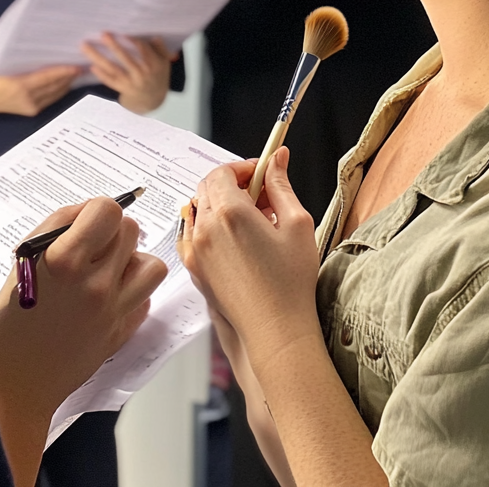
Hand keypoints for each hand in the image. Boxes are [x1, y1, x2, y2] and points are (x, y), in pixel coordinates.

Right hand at [0, 65, 80, 117]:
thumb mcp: (2, 64)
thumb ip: (23, 61)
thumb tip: (43, 50)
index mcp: (21, 86)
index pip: (49, 77)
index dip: (65, 71)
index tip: (77, 65)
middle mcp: (29, 99)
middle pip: (56, 86)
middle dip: (70, 76)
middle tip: (82, 64)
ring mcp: (31, 107)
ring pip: (56, 93)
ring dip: (67, 83)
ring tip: (77, 72)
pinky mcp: (31, 112)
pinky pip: (51, 99)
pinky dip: (60, 90)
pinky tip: (66, 83)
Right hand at [0, 197, 167, 421]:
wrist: (16, 380)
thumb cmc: (12, 318)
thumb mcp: (24, 260)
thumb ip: (59, 225)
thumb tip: (91, 209)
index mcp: (64, 261)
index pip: (108, 210)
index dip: (97, 211)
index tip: (85, 224)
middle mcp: (95, 284)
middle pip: (131, 230)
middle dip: (112, 233)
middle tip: (91, 249)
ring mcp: (114, 310)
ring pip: (151, 263)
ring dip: (131, 261)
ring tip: (107, 271)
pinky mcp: (124, 331)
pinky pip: (146, 296)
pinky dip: (132, 292)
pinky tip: (108, 298)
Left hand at [81, 33, 173, 114]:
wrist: (152, 98)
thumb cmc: (157, 75)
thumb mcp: (164, 61)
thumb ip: (160, 48)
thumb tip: (155, 37)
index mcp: (153, 64)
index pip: (143, 50)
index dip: (133, 41)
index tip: (122, 32)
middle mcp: (141, 73)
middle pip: (126, 58)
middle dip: (114, 46)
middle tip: (104, 34)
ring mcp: (131, 82)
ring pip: (114, 69)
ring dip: (99, 57)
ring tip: (86, 47)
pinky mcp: (122, 88)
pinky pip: (110, 81)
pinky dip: (101, 74)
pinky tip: (91, 66)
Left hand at [182, 148, 320, 367]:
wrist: (276, 330)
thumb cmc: (291, 281)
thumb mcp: (297, 223)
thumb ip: (281, 185)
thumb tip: (277, 158)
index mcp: (230, 212)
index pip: (223, 171)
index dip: (244, 168)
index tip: (262, 175)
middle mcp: (206, 228)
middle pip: (208, 186)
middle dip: (233, 184)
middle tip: (262, 198)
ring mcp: (195, 249)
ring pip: (199, 209)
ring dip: (221, 205)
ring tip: (251, 222)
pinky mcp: (193, 268)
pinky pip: (192, 233)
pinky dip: (208, 227)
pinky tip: (233, 241)